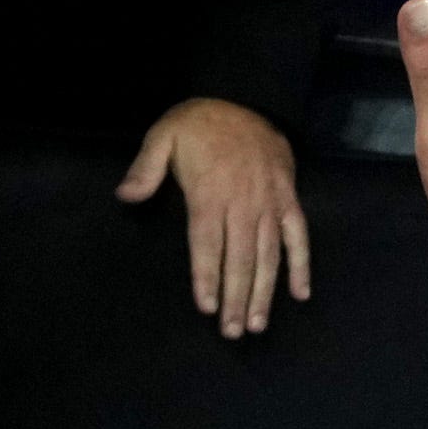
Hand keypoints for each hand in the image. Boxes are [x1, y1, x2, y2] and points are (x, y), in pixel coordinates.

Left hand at [118, 95, 309, 338]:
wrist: (245, 97)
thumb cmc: (200, 122)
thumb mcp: (164, 134)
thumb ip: (145, 168)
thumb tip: (125, 196)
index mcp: (210, 193)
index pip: (207, 244)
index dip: (207, 276)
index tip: (206, 307)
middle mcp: (242, 204)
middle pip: (239, 258)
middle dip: (235, 297)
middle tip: (231, 331)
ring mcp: (269, 203)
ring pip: (268, 255)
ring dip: (263, 292)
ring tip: (257, 324)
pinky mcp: (288, 199)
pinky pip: (298, 237)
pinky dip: (302, 265)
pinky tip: (299, 294)